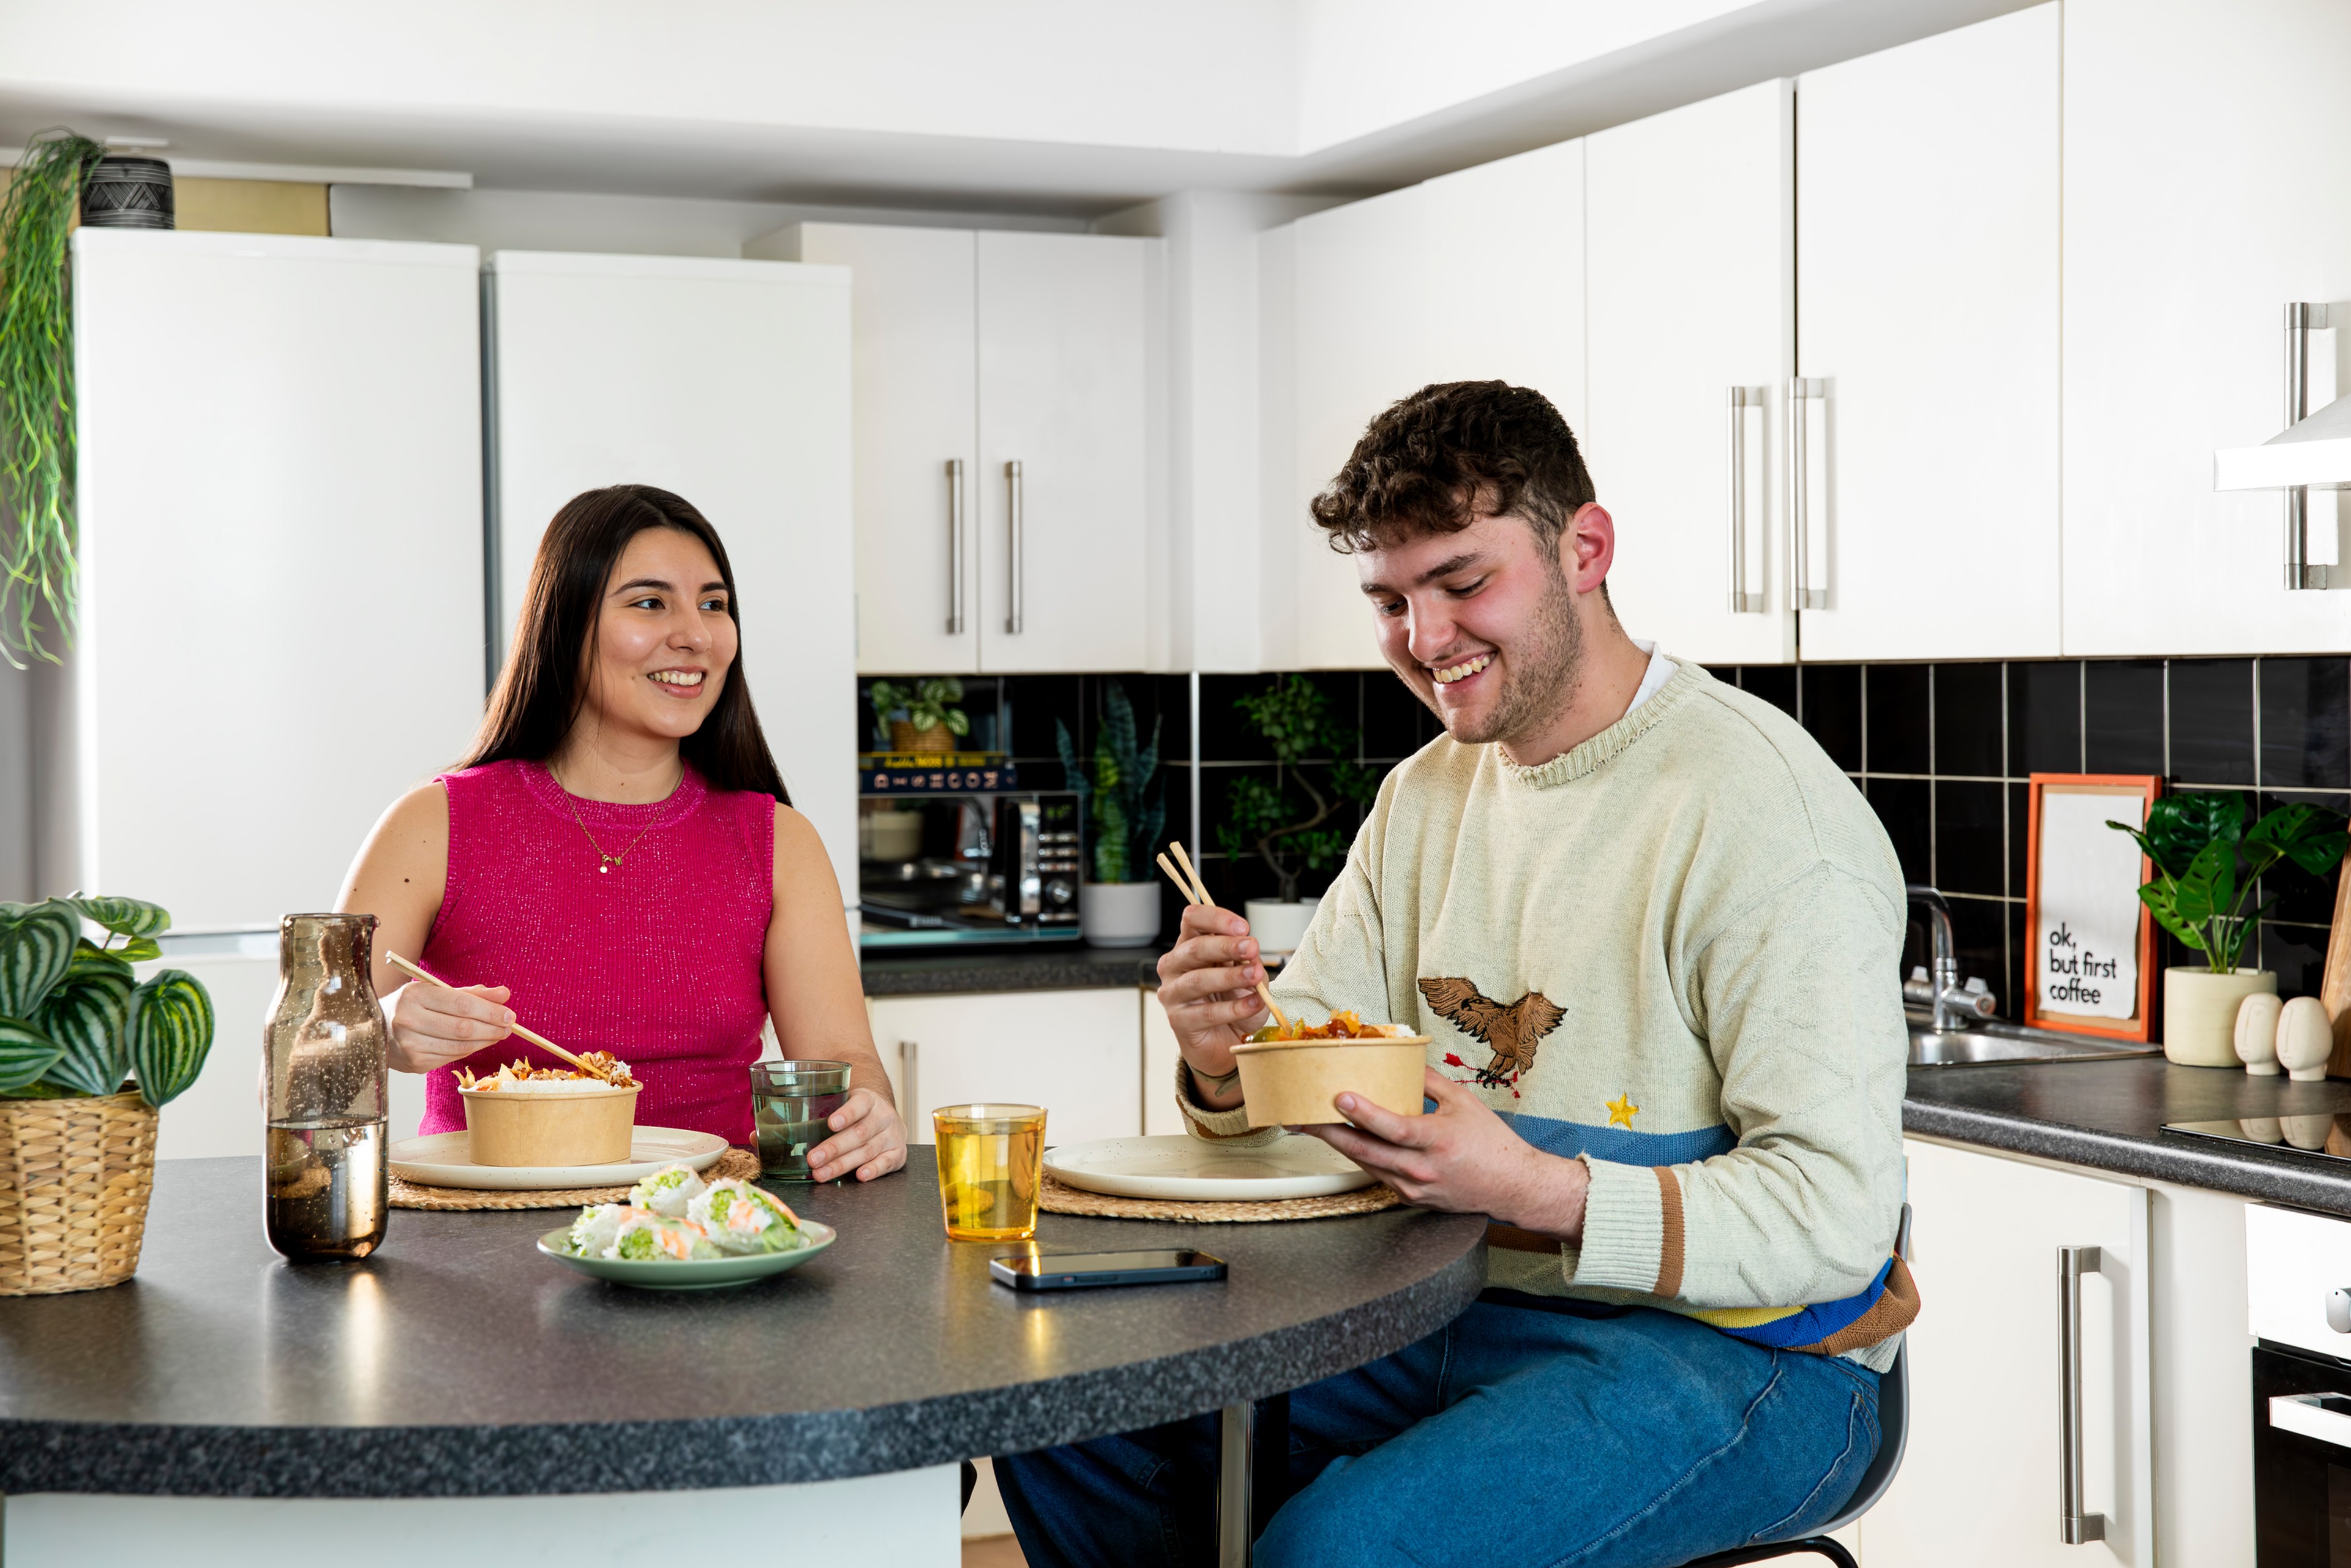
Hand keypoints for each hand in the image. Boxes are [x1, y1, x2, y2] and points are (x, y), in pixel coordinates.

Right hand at [386, 981, 513, 1072]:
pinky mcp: (415, 1064)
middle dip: (492, 1028)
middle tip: (509, 1027)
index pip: (461, 1004)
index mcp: (414, 995)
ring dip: (485, 1041)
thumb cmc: (412, 1006)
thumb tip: (504, 994)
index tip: (510, 1014)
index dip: (490, 1011)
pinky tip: (478, 1043)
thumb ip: (470, 993)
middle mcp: (409, 1020)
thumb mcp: (435, 991)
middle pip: (463, 1028)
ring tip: (498, 1034)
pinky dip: (469, 1050)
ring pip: (459, 1046)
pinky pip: (451, 1057)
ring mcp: (410, 1045)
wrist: (374, 1029)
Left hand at [808, 1084, 906, 1182]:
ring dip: (843, 1164)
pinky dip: (874, 1170)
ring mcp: (893, 1135)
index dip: (846, 1114)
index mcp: (869, 1099)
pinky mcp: (899, 1153)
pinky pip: (886, 1163)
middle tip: (814, 1159)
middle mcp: (883, 1116)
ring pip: (868, 1151)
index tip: (831, 1124)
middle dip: (834, 1148)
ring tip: (821, 1173)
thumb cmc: (857, 1112)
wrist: (884, 1114)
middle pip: (859, 1133)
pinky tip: (860, 1176)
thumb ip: (823, 1109)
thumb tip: (785, 1121)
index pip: (859, 1104)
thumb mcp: (844, 1102)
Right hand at [1154, 904, 1268, 1089]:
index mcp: (1190, 945)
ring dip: (1230, 976)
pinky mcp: (1178, 1021)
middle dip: (1226, 946)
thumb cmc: (1234, 1002)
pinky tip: (1254, 1003)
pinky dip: (1234, 1008)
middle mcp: (1175, 966)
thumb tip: (1251, 953)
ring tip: (1254, 976)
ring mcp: (1173, 993)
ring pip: (1198, 980)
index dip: (1216, 918)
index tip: (1243, 927)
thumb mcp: (1248, 974)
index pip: (1193, 920)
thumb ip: (1248, 961)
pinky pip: (1207, 1013)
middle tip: (1252, 947)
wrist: (1227, 1041)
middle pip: (1194, 948)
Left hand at [1302, 1068, 1589, 1239]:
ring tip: (1311, 1126)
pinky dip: (1359, 1157)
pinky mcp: (1410, 1197)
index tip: (1339, 1098)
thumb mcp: (1463, 1101)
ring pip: (1365, 1164)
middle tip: (1300, 1117)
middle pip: (1366, 1151)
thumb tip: (1400, 1059)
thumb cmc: (1489, 1141)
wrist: (1510, 1186)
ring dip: (1337, 1145)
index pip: (1393, 1127)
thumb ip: (1428, 1081)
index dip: (1364, 1113)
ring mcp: (1413, 1187)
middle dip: (1328, 1132)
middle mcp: (1421, 1169)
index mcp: (1437, 1141)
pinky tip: (1343, 1141)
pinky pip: (1377, 1174)